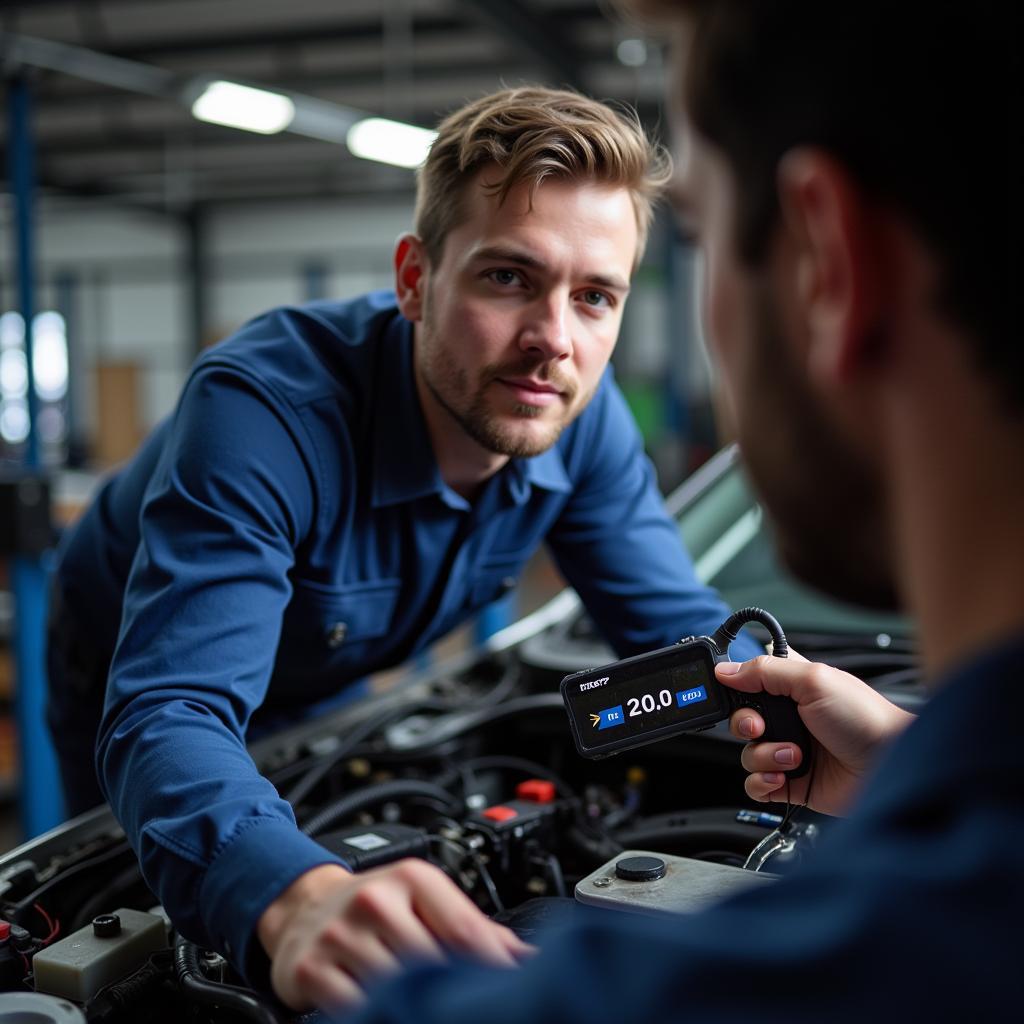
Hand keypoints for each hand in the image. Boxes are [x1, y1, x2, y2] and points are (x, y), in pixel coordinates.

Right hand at [257, 860, 532, 1011]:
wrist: (305, 906)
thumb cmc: (375, 904)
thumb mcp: (423, 898)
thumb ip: (471, 925)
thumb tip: (523, 955)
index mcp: (412, 878)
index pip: (463, 928)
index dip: (490, 965)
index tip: (506, 987)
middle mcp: (375, 900)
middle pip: (431, 960)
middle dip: (450, 987)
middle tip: (462, 1001)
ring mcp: (341, 935)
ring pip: (392, 985)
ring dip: (411, 1002)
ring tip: (423, 1005)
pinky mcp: (312, 969)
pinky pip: (352, 1005)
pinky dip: (372, 1011)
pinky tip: (384, 1008)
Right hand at [719, 651, 914, 815]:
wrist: (890, 766)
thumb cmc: (866, 719)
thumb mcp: (814, 680)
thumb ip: (766, 671)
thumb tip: (726, 670)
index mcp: (791, 687)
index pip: (748, 682)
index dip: (735, 688)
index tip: (733, 693)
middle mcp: (788, 718)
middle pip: (741, 719)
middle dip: (744, 725)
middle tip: (762, 727)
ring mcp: (788, 751)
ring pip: (746, 753)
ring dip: (763, 756)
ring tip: (793, 756)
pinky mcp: (790, 782)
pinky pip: (755, 784)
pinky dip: (762, 781)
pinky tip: (783, 776)